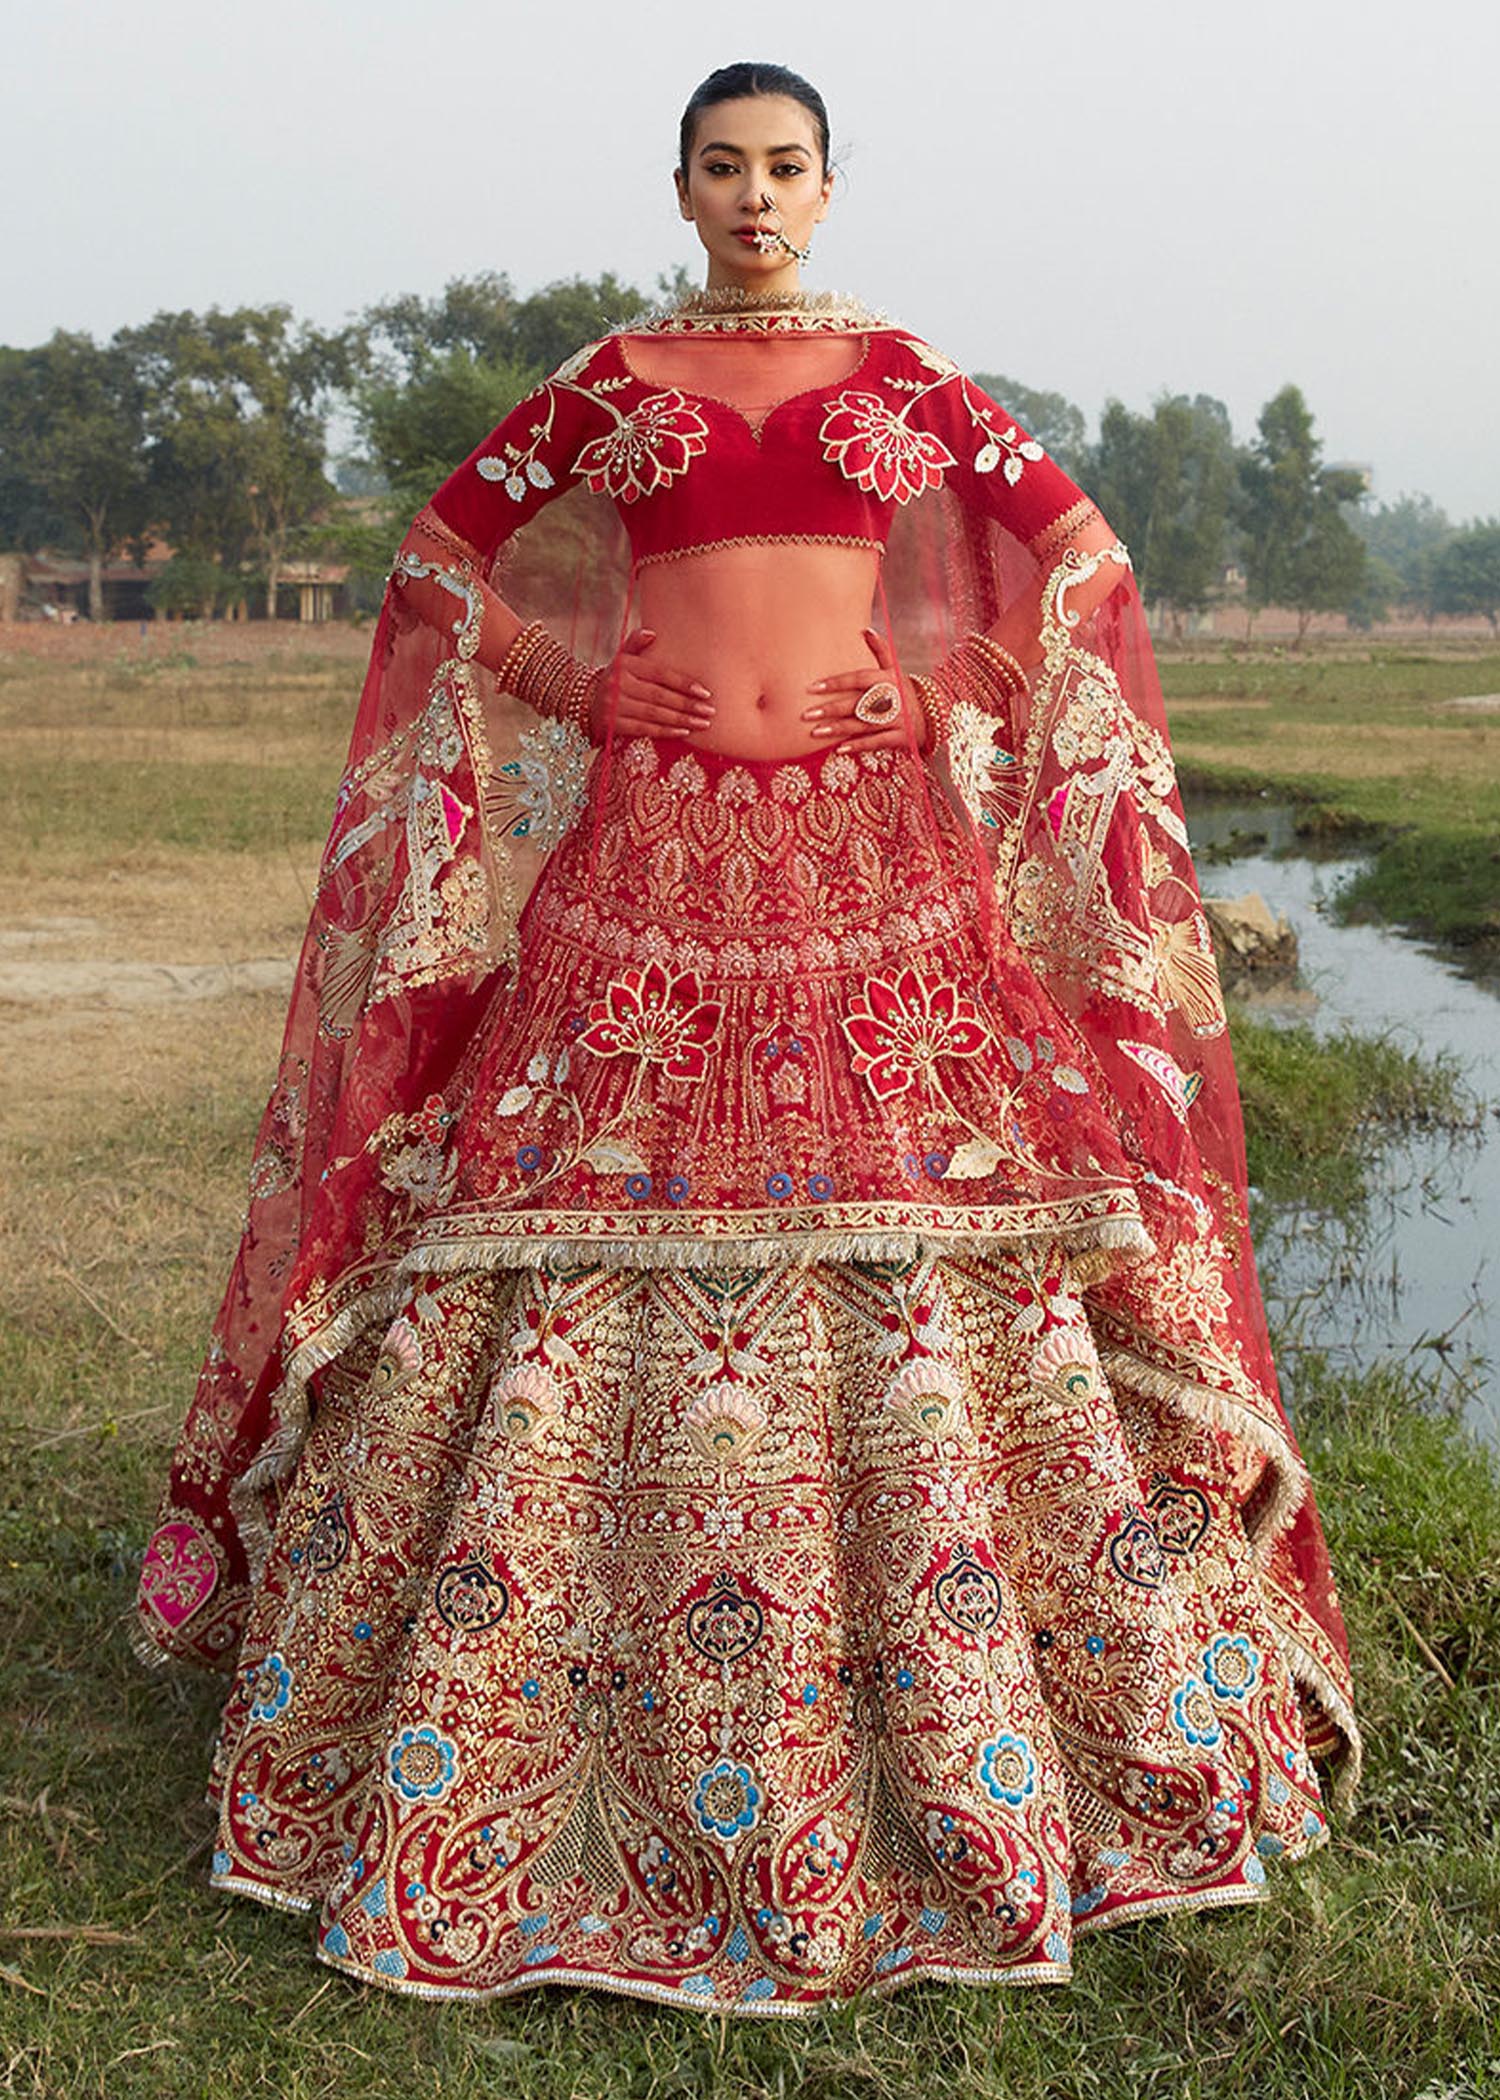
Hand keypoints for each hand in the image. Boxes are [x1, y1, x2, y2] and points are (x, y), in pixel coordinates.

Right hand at [589, 628, 714, 741]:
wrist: (584, 702)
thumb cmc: (615, 678)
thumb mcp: (621, 658)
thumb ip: (635, 643)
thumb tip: (652, 633)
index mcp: (625, 665)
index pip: (660, 674)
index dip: (683, 683)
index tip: (705, 692)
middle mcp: (618, 685)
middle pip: (660, 696)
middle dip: (687, 705)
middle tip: (710, 711)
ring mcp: (614, 706)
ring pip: (654, 714)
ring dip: (681, 720)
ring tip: (702, 723)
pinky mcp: (612, 725)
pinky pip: (644, 729)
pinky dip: (665, 731)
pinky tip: (683, 732)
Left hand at [802, 628, 919, 751]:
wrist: (931, 715)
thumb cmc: (902, 691)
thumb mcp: (894, 670)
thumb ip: (881, 651)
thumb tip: (865, 629)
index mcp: (887, 680)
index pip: (859, 679)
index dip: (836, 682)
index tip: (812, 687)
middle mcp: (892, 699)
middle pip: (857, 704)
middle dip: (831, 709)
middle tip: (806, 714)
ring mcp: (896, 720)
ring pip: (863, 725)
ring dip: (838, 730)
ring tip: (815, 732)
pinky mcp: (900, 738)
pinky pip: (876, 743)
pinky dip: (858, 746)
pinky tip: (839, 749)